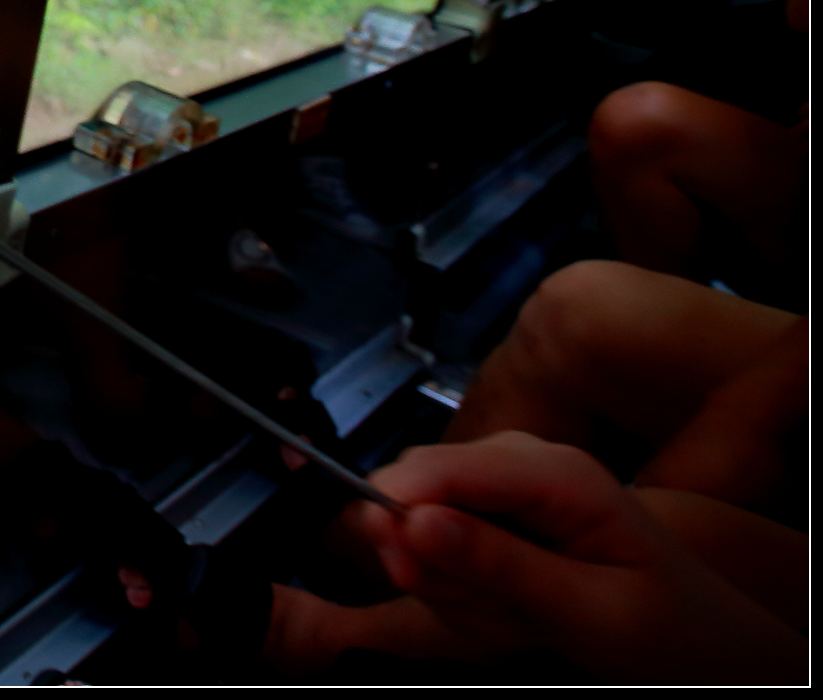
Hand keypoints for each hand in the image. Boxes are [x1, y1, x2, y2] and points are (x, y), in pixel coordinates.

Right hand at [344, 432, 804, 681]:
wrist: (705, 642)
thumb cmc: (669, 627)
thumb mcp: (590, 611)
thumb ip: (500, 566)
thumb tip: (411, 523)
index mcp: (555, 472)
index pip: (437, 466)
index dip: (397, 512)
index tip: (403, 571)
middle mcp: (522, 461)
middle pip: (416, 493)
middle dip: (436, 567)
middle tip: (499, 618)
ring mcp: (504, 483)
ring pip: (417, 528)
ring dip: (453, 589)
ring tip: (521, 619)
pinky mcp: (491, 509)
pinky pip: (434, 547)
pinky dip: (460, 592)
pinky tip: (513, 611)